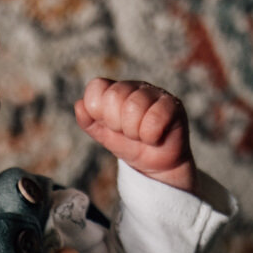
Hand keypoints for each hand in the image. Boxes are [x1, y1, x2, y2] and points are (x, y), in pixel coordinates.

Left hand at [75, 78, 195, 193]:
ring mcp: (154, 93)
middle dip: (117, 124)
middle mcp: (134, 87)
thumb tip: (79, 105)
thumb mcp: (104, 135)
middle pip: (114, 97)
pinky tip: (155, 137)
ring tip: (141, 135)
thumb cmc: (130, 145)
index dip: (98, 111)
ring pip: (134, 106)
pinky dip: (151, 135)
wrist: (156, 165)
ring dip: (134, 132)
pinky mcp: (173, 105)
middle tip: (128, 133)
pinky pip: (155, 118)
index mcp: (115, 90)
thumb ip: (88, 121)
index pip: (96, 88)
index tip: (109, 125)